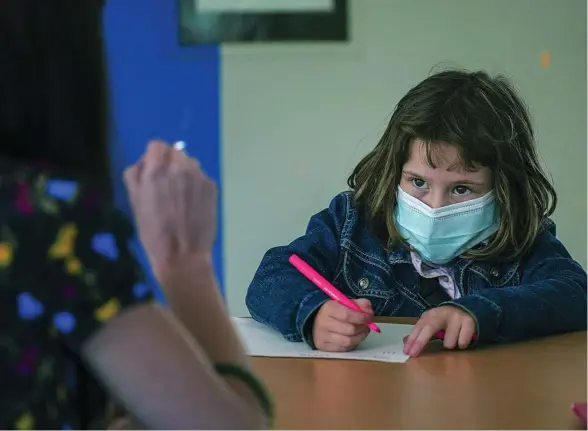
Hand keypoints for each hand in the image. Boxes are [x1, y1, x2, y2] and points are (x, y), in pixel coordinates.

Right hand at [124, 140, 216, 274]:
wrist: (183, 255)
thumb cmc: (153, 232)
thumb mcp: (135, 202)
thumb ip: (136, 176)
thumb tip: (144, 163)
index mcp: (157, 170)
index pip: (156, 146)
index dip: (153, 158)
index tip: (153, 173)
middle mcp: (180, 167)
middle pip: (175, 152)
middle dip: (169, 164)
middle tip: (166, 186)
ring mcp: (199, 176)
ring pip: (190, 164)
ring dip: (184, 173)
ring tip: (181, 198)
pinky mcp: (212, 187)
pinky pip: (201, 178)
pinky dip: (196, 186)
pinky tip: (193, 205)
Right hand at [312, 299, 373, 351]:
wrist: (314, 319)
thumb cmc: (333, 311)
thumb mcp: (345, 302)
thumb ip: (359, 304)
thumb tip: (369, 311)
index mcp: (328, 308)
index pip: (348, 315)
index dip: (362, 317)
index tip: (369, 317)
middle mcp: (324, 323)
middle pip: (349, 329)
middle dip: (362, 328)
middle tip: (368, 325)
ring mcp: (322, 336)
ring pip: (348, 341)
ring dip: (360, 337)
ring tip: (363, 332)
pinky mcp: (323, 346)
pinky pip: (344, 349)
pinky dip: (353, 344)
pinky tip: (355, 338)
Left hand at [403, 306, 475, 356]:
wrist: (466, 310)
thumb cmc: (444, 321)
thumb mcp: (430, 324)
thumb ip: (419, 332)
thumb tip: (405, 341)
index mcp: (430, 314)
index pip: (419, 327)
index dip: (412, 339)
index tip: (407, 352)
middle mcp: (442, 313)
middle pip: (430, 328)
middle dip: (420, 341)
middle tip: (414, 354)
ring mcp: (456, 317)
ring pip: (449, 342)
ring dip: (449, 345)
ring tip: (451, 340)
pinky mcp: (469, 322)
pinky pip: (462, 342)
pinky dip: (461, 344)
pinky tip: (461, 339)